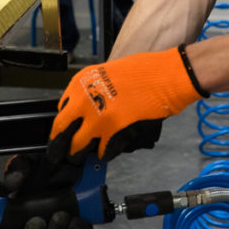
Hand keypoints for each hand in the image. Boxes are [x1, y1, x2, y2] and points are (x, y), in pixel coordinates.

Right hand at [0, 154, 93, 228]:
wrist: (74, 158)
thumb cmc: (46, 164)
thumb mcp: (29, 160)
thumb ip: (18, 167)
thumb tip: (14, 181)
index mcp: (19, 212)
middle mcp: (37, 222)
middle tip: (37, 222)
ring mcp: (58, 225)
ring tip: (60, 215)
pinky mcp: (78, 223)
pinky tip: (76, 220)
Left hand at [48, 45, 206, 163]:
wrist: (166, 75)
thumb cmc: (144, 70)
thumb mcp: (108, 74)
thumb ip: (94, 92)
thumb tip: (86, 111)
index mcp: (80, 83)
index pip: (61, 111)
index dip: (65, 124)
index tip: (67, 131)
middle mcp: (83, 100)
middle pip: (61, 132)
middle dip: (62, 145)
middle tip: (63, 154)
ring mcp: (97, 118)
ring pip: (78, 147)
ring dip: (81, 154)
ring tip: (83, 157)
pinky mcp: (114, 132)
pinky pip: (102, 152)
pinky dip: (104, 153)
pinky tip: (107, 151)